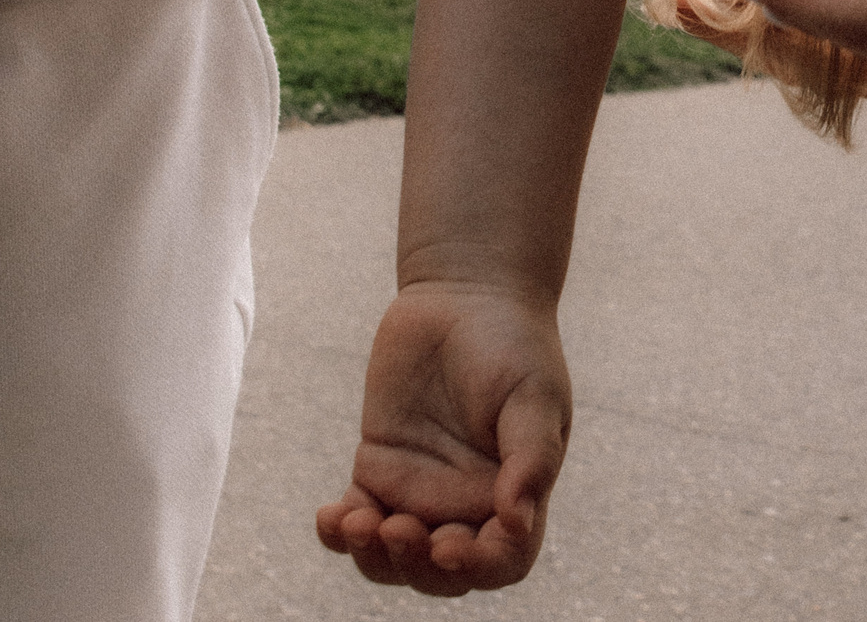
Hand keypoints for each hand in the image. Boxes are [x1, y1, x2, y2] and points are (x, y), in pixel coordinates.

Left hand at [318, 279, 570, 593]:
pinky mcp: (378, 468)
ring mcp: (419, 490)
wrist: (466, 294)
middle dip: (416, 566)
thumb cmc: (514, 342)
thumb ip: (531, 459)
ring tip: (358, 522)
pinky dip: (339, 531)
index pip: (502, 560)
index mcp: (515, 494)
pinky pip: (355, 518)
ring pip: (392, 556)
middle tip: (399, 527)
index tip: (448, 546)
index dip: (477, 568)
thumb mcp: (536, 394)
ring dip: (373, 557)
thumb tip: (517, 522)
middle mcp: (467, 503)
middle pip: (440, 572)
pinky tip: (330, 517)